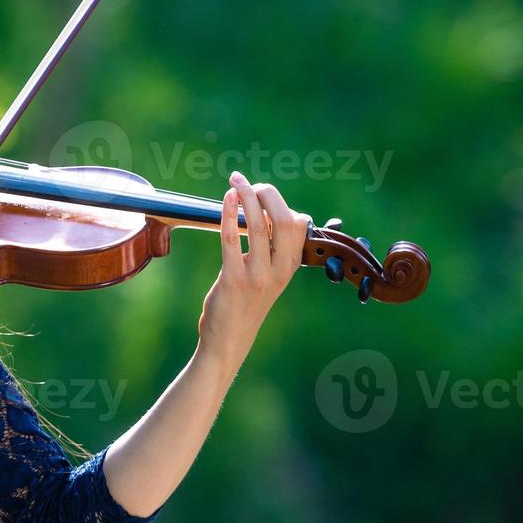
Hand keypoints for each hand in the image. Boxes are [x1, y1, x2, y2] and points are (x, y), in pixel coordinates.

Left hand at [196, 171, 311, 366]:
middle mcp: (279, 271)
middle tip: (248, 183)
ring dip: (246, 198)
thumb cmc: (244, 304)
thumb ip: (268, 250)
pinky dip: (227, 214)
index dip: (281, 203)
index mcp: (289, 267)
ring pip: (258, 226)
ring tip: (235, 181)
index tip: (261, 193)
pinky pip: (231, 240)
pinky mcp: (234, 280)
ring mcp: (258, 276)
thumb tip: (263, 214)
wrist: (228, 341)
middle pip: (284, 221)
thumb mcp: (266, 276)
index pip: (298, 225)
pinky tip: (225, 199)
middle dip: (268, 194)